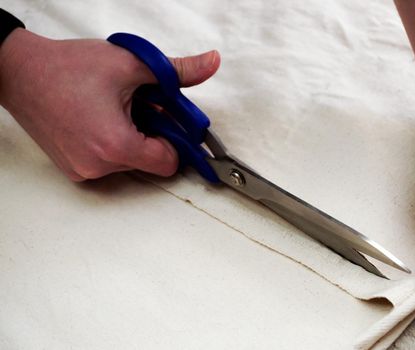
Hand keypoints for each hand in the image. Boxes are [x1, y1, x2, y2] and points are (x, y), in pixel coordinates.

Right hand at [0, 28, 219, 180]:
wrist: (19, 72)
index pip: (168, 163)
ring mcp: (83, 171)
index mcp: (116, 145)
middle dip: (152, 135)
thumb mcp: (131, 64)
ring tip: (115, 109)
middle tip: (139, 106)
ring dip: (132, 138)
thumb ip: (177, 70)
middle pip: (149, 162)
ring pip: (129, 163)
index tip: (169, 121)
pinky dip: (112, 145)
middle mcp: (98, 166)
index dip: (175, 140)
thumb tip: (210, 63)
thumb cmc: (67, 67)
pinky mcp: (73, 169)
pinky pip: (108, 163)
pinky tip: (100, 119)